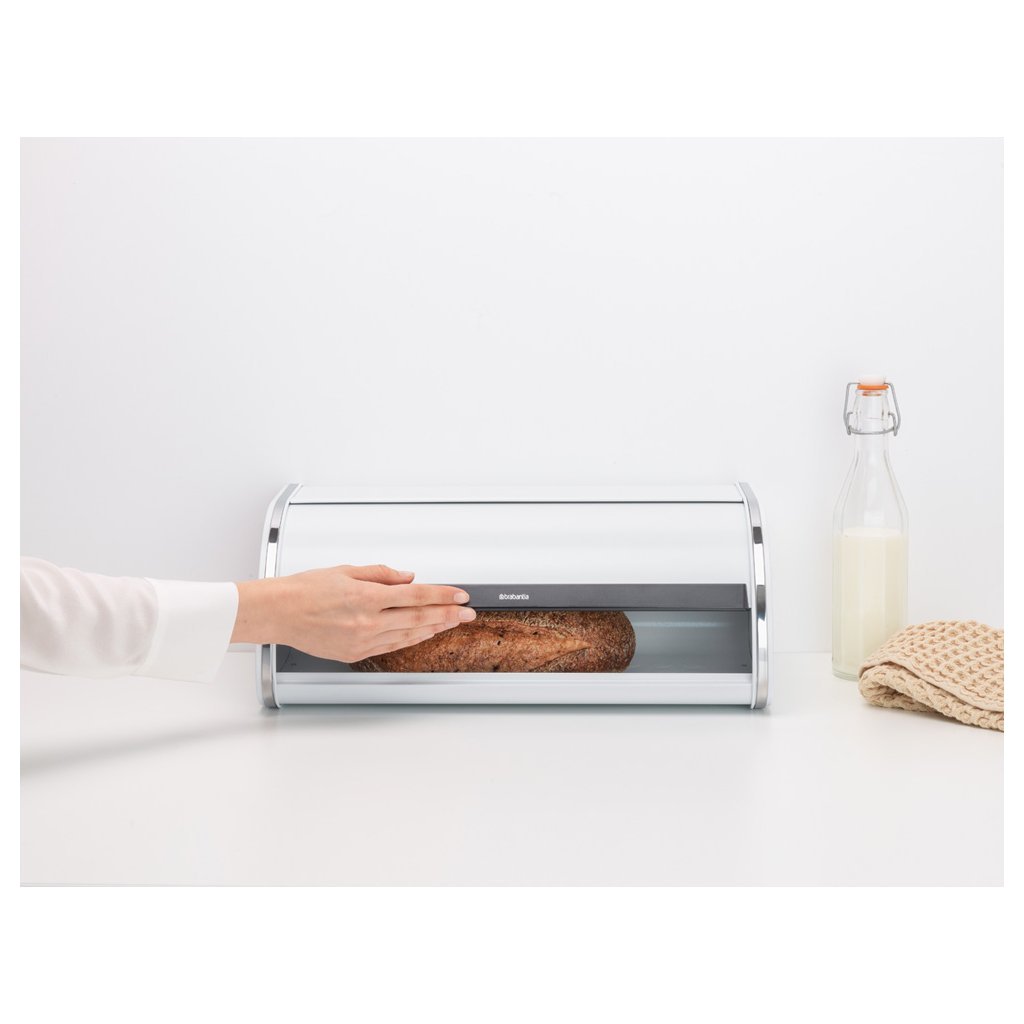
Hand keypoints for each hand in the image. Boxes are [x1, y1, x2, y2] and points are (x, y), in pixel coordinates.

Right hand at [231, 563, 475, 661]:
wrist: (279, 613)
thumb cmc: (306, 589)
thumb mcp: (347, 571)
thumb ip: (381, 574)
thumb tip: (408, 577)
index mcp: (366, 598)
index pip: (416, 596)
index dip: (442, 595)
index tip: (460, 594)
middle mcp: (367, 622)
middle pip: (418, 618)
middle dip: (448, 614)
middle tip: (468, 612)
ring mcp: (362, 641)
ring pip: (408, 636)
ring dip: (433, 629)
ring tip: (451, 622)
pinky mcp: (355, 653)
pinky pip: (391, 646)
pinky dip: (410, 639)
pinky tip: (422, 634)